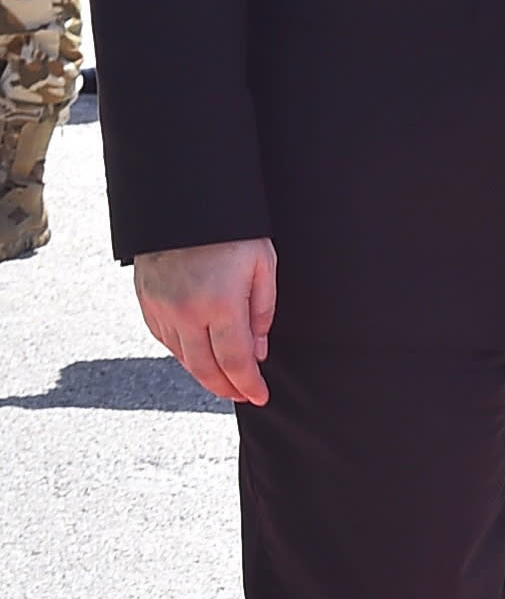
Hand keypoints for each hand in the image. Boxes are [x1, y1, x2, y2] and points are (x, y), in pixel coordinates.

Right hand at [134, 237, 277, 406]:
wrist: (185, 202)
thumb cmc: (233, 230)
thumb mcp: (263, 265)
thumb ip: (262, 312)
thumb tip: (258, 352)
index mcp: (220, 304)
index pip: (235, 361)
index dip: (248, 384)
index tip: (260, 396)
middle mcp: (186, 312)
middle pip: (205, 368)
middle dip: (225, 388)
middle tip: (242, 394)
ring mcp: (162, 308)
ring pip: (182, 357)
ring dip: (204, 373)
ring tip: (224, 379)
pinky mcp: (146, 302)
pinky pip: (164, 340)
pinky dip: (183, 353)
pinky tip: (198, 354)